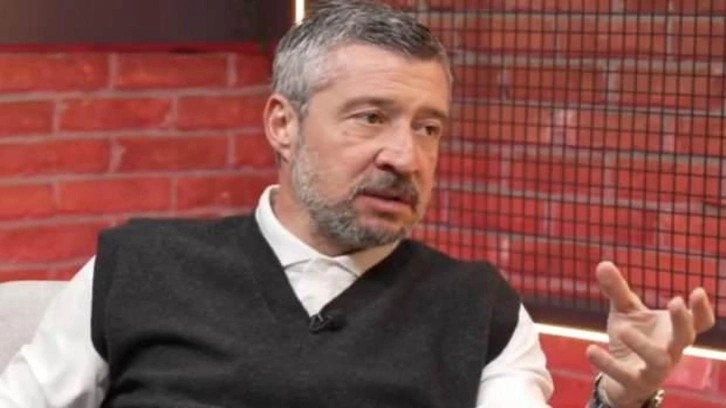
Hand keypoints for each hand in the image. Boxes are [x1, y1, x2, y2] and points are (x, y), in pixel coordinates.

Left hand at [585, 261, 714, 406]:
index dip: (701, 310)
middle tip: (675, 300)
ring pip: (658, 360)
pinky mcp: (635, 383)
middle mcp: (670, 351)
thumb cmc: (631, 339)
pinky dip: (607, 363)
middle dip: (682, 320)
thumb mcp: (624, 312)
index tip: (698, 291)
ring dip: (642, 344)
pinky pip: (624, 375)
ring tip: (622, 329)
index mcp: (672, 331)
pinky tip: (590, 349)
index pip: (698, 322)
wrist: (620, 378)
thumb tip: (602, 262)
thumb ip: (617, 290)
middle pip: (685, 337)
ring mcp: (655, 370)